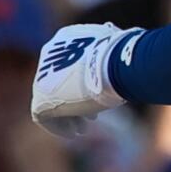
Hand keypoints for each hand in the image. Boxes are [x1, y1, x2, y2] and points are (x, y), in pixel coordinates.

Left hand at [31, 22, 137, 138]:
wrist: (114, 65)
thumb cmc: (123, 55)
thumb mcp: (117, 48)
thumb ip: (111, 53)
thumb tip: (130, 53)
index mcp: (65, 38)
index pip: (70, 62)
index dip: (82, 80)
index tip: (96, 92)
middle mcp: (50, 54)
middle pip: (59, 83)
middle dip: (74, 99)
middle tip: (91, 115)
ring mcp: (42, 78)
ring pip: (52, 100)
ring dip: (67, 114)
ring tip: (83, 128)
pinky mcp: (40, 100)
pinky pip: (44, 116)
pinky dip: (58, 125)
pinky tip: (73, 133)